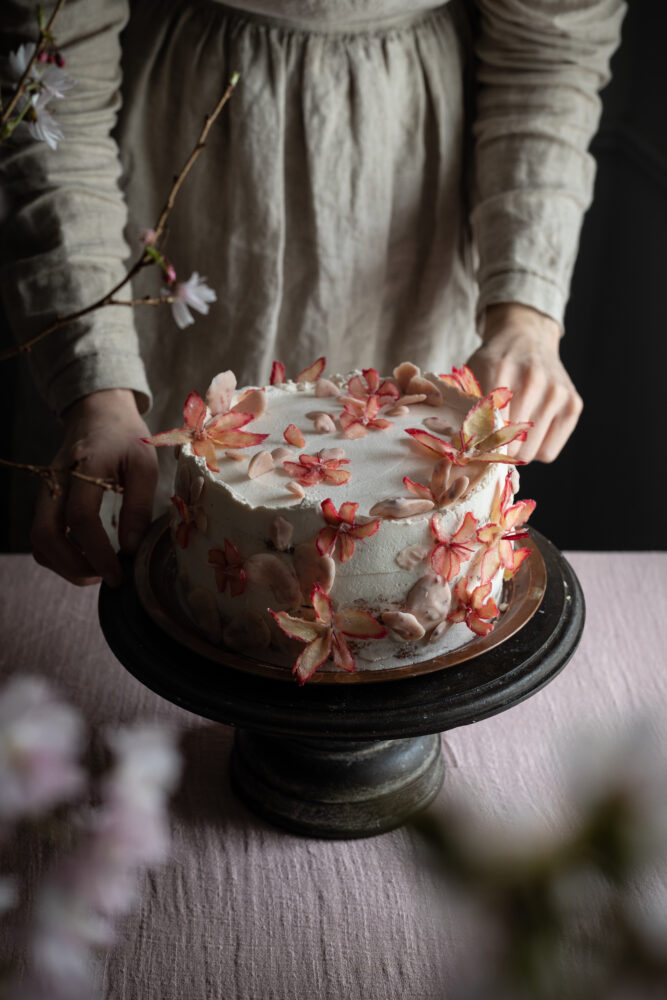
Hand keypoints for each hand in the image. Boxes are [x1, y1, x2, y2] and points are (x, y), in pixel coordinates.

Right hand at [31, 389, 157, 586]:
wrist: (98, 413)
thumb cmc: (126, 438)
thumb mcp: (144, 465)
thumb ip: (138, 506)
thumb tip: (131, 549)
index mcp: (85, 468)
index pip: (80, 518)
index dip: (97, 552)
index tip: (118, 574)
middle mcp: (56, 480)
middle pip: (45, 534)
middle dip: (72, 567)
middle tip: (105, 579)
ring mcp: (46, 490)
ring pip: (38, 538)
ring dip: (63, 564)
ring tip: (97, 572)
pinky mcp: (46, 499)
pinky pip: (41, 534)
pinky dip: (57, 555)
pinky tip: (85, 559)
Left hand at [465, 303, 582, 462]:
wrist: (527, 338)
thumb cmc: (495, 363)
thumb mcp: (472, 376)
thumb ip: (466, 409)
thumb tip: (466, 449)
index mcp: (499, 370)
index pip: (487, 429)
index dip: (479, 445)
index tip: (475, 446)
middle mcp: (533, 380)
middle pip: (511, 446)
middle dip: (499, 450)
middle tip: (492, 442)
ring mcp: (558, 393)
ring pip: (531, 453)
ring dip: (518, 451)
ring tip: (512, 433)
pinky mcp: (574, 405)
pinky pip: (549, 452)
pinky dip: (536, 449)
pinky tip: (530, 431)